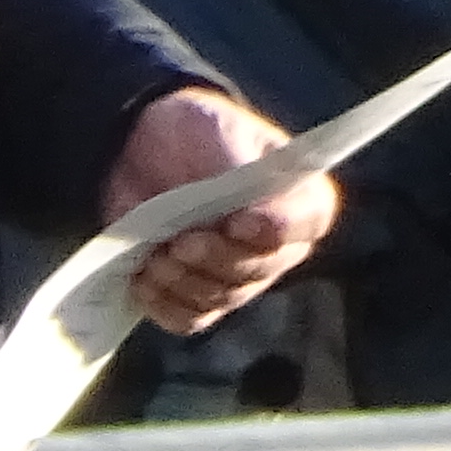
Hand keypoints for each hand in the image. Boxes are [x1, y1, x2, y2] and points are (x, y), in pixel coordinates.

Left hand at [102, 89, 341, 334]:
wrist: (142, 150)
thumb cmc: (194, 134)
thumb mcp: (219, 133)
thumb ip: (236, 168)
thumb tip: (245, 209)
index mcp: (297, 196)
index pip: (308, 222)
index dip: (277, 228)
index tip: (238, 223)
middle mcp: (277, 245)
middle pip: (260, 269)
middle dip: (217, 258)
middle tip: (181, 242)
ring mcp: (238, 276)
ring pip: (222, 297)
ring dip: (185, 280)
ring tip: (156, 256)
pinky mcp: (198, 295)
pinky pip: (190, 318)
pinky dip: (165, 304)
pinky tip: (144, 279)